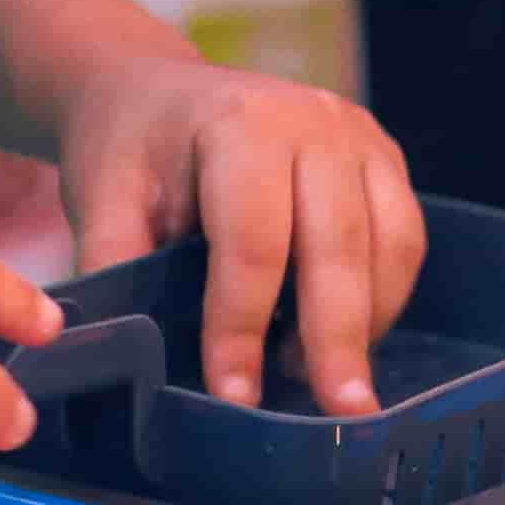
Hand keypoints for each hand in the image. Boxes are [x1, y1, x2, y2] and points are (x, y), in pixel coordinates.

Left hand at [54, 52, 428, 411]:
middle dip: (335, 337)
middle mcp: (313, 122)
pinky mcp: (383, 159)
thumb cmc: (128, 150)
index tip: (236, 394)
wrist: (156, 92)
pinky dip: (384, 298)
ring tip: (326, 386)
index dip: (243, 324)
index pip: (252, 241)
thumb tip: (128, 351)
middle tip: (339, 411)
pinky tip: (343, 340)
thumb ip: (115, 266)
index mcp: (238, 123)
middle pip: (337, 244)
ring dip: (367, 323)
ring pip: (389, 244)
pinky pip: (404, 238)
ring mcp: (358, 136)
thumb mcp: (99, 197)